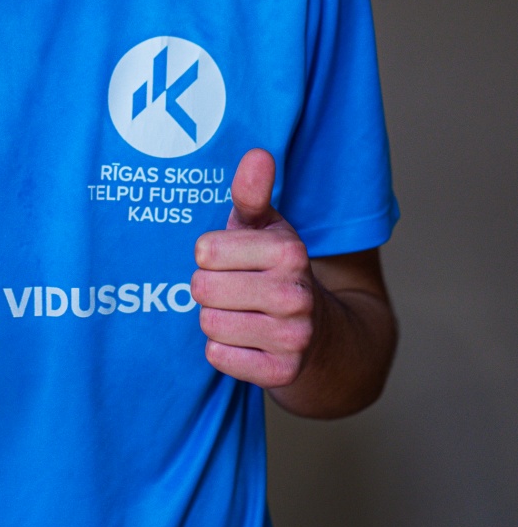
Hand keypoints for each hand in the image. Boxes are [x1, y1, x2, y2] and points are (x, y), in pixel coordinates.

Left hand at [190, 148, 316, 388]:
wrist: (323, 334)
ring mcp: (292, 337)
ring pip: (209, 324)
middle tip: (234, 288)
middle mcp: (296, 295)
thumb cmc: (276, 270)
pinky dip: (224, 349)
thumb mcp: (266, 227)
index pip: (205, 252)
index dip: (210, 255)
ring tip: (241, 312)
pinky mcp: (281, 373)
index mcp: (290, 251)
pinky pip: (218, 356)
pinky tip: (247, 340)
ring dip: (216, 319)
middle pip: (202, 289)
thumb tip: (257, 154)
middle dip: (210, 287)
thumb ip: (253, 192)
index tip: (232, 259)